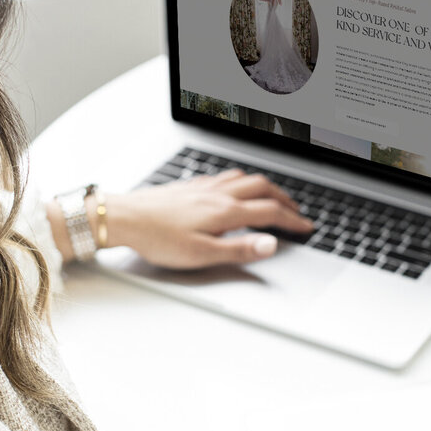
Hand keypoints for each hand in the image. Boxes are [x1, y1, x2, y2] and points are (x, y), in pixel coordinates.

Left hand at [104, 169, 314, 268]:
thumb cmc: (158, 238)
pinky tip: (233, 188)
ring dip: (265, 186)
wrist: (124, 218)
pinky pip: (225, 176)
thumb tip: (272, 244)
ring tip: (272, 196)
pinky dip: (241, 181)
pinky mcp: (190, 186)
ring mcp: (204, 187)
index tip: (306, 227)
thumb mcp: (202, 254)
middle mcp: (218, 194)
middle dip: (285, 198)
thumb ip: (240, 249)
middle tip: (296, 211)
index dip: (293, 221)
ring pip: (244, 178)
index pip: (270, 212)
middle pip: (262, 188)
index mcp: (225, 211)